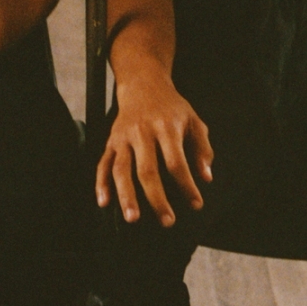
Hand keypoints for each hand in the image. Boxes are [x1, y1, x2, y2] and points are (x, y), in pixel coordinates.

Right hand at [96, 69, 213, 227]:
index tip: (196, 203)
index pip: (176, 161)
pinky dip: (101, 184)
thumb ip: (202, 148)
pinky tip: (104, 203)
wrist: (143, 84)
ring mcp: (123, 137)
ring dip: (126, 196)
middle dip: (157, 198)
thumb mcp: (194, 121)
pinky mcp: (111, 141)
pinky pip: (103, 164)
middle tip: (167, 221)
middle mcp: (142, 132)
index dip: (186, 185)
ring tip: (133, 219)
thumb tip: (206, 177)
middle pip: (147, 170)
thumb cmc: (172, 107)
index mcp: (166, 127)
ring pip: (121, 170)